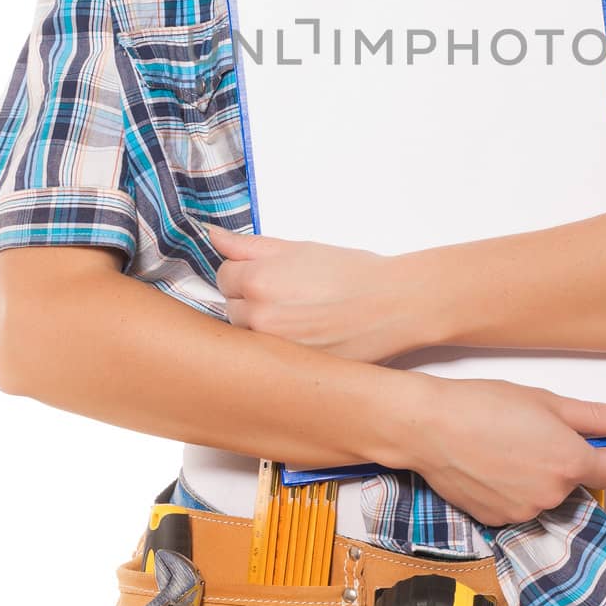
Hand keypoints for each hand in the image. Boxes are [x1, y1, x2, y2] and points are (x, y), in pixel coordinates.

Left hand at [206, 225, 414, 363]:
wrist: (393, 305)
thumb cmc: (353, 274)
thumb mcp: (299, 249)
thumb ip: (249, 245)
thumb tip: (212, 235)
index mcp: (258, 281)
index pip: (223, 275)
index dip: (246, 271)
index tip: (269, 273)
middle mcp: (260, 318)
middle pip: (231, 307)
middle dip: (251, 300)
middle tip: (288, 294)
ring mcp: (273, 348)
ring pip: (247, 335)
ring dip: (262, 327)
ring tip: (298, 317)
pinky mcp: (289, 371)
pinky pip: (266, 358)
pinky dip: (278, 349)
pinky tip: (304, 338)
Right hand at [405, 377, 605, 526]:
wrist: (430, 427)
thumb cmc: (483, 406)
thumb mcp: (546, 401)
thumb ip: (598, 415)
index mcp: (570, 463)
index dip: (598, 451)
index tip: (581, 438)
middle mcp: (552, 495)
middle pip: (575, 484)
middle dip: (562, 463)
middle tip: (531, 434)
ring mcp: (524, 513)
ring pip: (545, 496)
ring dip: (535, 479)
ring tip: (505, 448)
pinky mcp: (498, 522)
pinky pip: (518, 507)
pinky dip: (510, 491)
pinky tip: (490, 467)